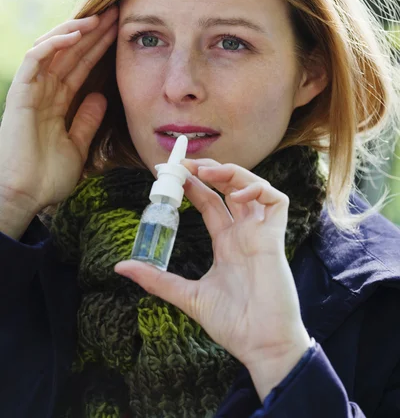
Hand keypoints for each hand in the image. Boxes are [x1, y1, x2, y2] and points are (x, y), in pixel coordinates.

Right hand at [0, 5, 117, 221]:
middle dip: (93, 33)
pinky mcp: (20, 94)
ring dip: (75, 31)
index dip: (99, 48)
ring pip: (52, 49)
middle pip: (70, 53)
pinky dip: (53, 45)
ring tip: (99, 18)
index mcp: (56, 102)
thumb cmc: (47, 177)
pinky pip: (35, 60)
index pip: (80, 66)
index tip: (120, 32)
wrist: (26, 196)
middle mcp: (44, 92)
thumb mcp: (77, 144)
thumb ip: (87, 120)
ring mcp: (31, 91)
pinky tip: (74, 35)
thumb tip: (100, 96)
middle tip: (116, 13)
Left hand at [114, 158, 309, 374]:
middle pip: (228, 188)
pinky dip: (258, 189)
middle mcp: (243, 232)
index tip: (170, 172)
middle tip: (183, 164)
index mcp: (226, 242)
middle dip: (207, 170)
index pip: (208, 202)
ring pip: (251, 187)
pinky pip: (276, 201)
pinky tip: (236, 194)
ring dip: (229, 173)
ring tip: (205, 172)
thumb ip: (157, 279)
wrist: (260, 345)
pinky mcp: (276, 237)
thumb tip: (121, 267)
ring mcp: (260, 233)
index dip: (191, 184)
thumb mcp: (187, 295)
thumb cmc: (232, 323)